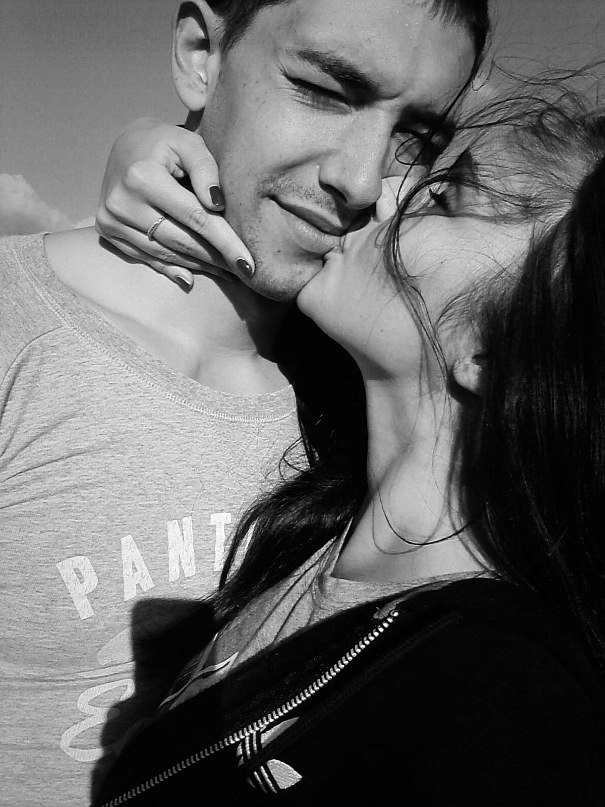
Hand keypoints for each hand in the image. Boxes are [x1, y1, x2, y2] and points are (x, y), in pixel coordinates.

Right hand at [96, 118, 254, 288]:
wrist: (124, 146)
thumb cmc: (164, 143)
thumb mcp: (188, 142)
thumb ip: (206, 168)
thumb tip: (218, 204)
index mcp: (142, 176)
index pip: (195, 218)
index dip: (225, 242)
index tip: (249, 264)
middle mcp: (122, 202)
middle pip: (181, 240)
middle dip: (216, 259)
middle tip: (244, 273)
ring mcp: (111, 220)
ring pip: (165, 253)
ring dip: (199, 267)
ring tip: (227, 274)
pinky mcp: (107, 231)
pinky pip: (146, 257)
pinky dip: (173, 268)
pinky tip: (193, 278)